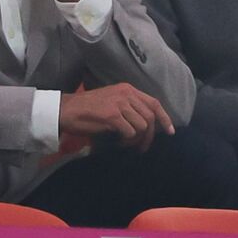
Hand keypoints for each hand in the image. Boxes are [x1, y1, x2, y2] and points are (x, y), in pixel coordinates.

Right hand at [59, 83, 174, 151]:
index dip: (165, 118)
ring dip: (136, 139)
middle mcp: (126, 94)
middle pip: (151, 117)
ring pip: (142, 126)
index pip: (154, 103)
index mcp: (128, 89)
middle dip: (149, 136)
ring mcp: (119, 104)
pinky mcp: (112, 116)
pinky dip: (127, 141)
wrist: (66, 110)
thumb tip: (146, 123)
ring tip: (125, 143)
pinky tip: (118, 142)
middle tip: (142, 147)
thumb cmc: (88, 108)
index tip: (170, 131)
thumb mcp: (112, 101)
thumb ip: (129, 107)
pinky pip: (130, 133)